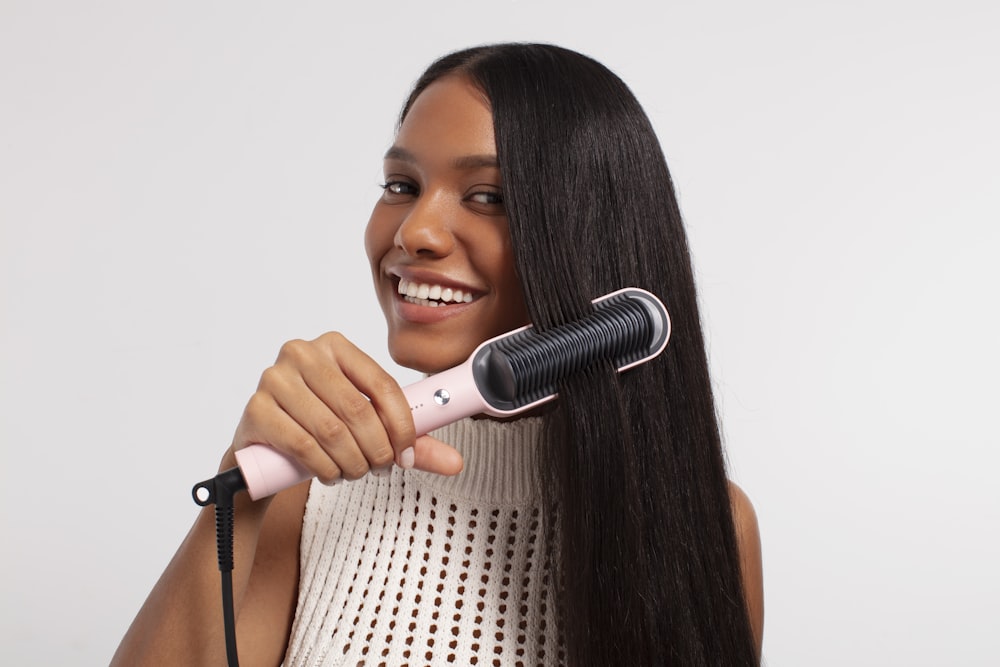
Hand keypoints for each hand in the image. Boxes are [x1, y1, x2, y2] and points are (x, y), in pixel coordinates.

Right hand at [231, 332, 462, 482]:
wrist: (262, 453)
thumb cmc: (318, 430)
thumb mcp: (366, 430)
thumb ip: (409, 442)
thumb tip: (457, 462)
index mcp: (336, 346)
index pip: (383, 385)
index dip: (402, 425)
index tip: (408, 455)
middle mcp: (302, 353)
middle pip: (358, 410)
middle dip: (378, 450)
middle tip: (382, 470)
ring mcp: (274, 378)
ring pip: (332, 430)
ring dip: (352, 463)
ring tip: (355, 473)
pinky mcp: (255, 409)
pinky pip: (303, 445)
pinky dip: (325, 468)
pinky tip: (330, 475)